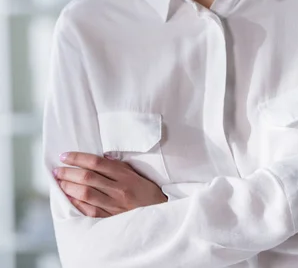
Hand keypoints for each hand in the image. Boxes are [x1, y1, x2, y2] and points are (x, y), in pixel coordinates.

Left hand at [53, 152, 167, 217]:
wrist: (161, 214)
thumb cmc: (147, 192)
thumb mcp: (136, 173)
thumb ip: (119, 166)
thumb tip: (101, 157)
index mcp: (125, 175)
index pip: (96, 162)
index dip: (78, 158)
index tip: (65, 156)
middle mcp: (119, 189)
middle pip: (88, 178)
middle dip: (69, 173)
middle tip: (57, 170)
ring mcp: (114, 205)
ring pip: (86, 194)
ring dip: (69, 188)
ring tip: (59, 183)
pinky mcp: (111, 219)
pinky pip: (90, 211)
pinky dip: (77, 204)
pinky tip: (69, 199)